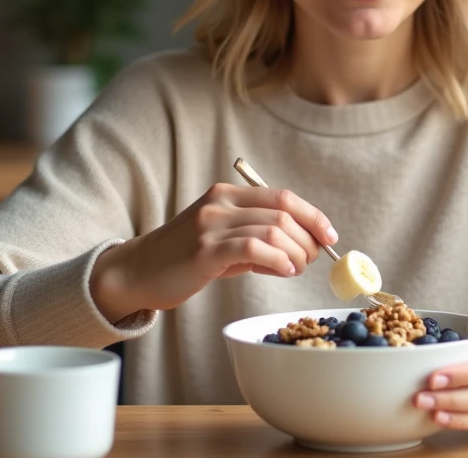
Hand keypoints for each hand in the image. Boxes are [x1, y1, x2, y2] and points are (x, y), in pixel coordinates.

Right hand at [90, 184, 336, 321]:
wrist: (137, 272)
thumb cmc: (183, 259)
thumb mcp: (222, 240)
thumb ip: (257, 238)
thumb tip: (301, 249)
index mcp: (227, 194)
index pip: (282, 197)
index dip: (313, 216)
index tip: (330, 236)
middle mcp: (221, 203)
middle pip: (284, 213)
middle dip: (308, 239)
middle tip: (311, 260)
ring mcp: (212, 225)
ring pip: (274, 230)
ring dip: (296, 253)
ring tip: (295, 269)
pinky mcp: (205, 251)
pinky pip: (255, 248)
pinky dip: (279, 260)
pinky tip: (284, 270)